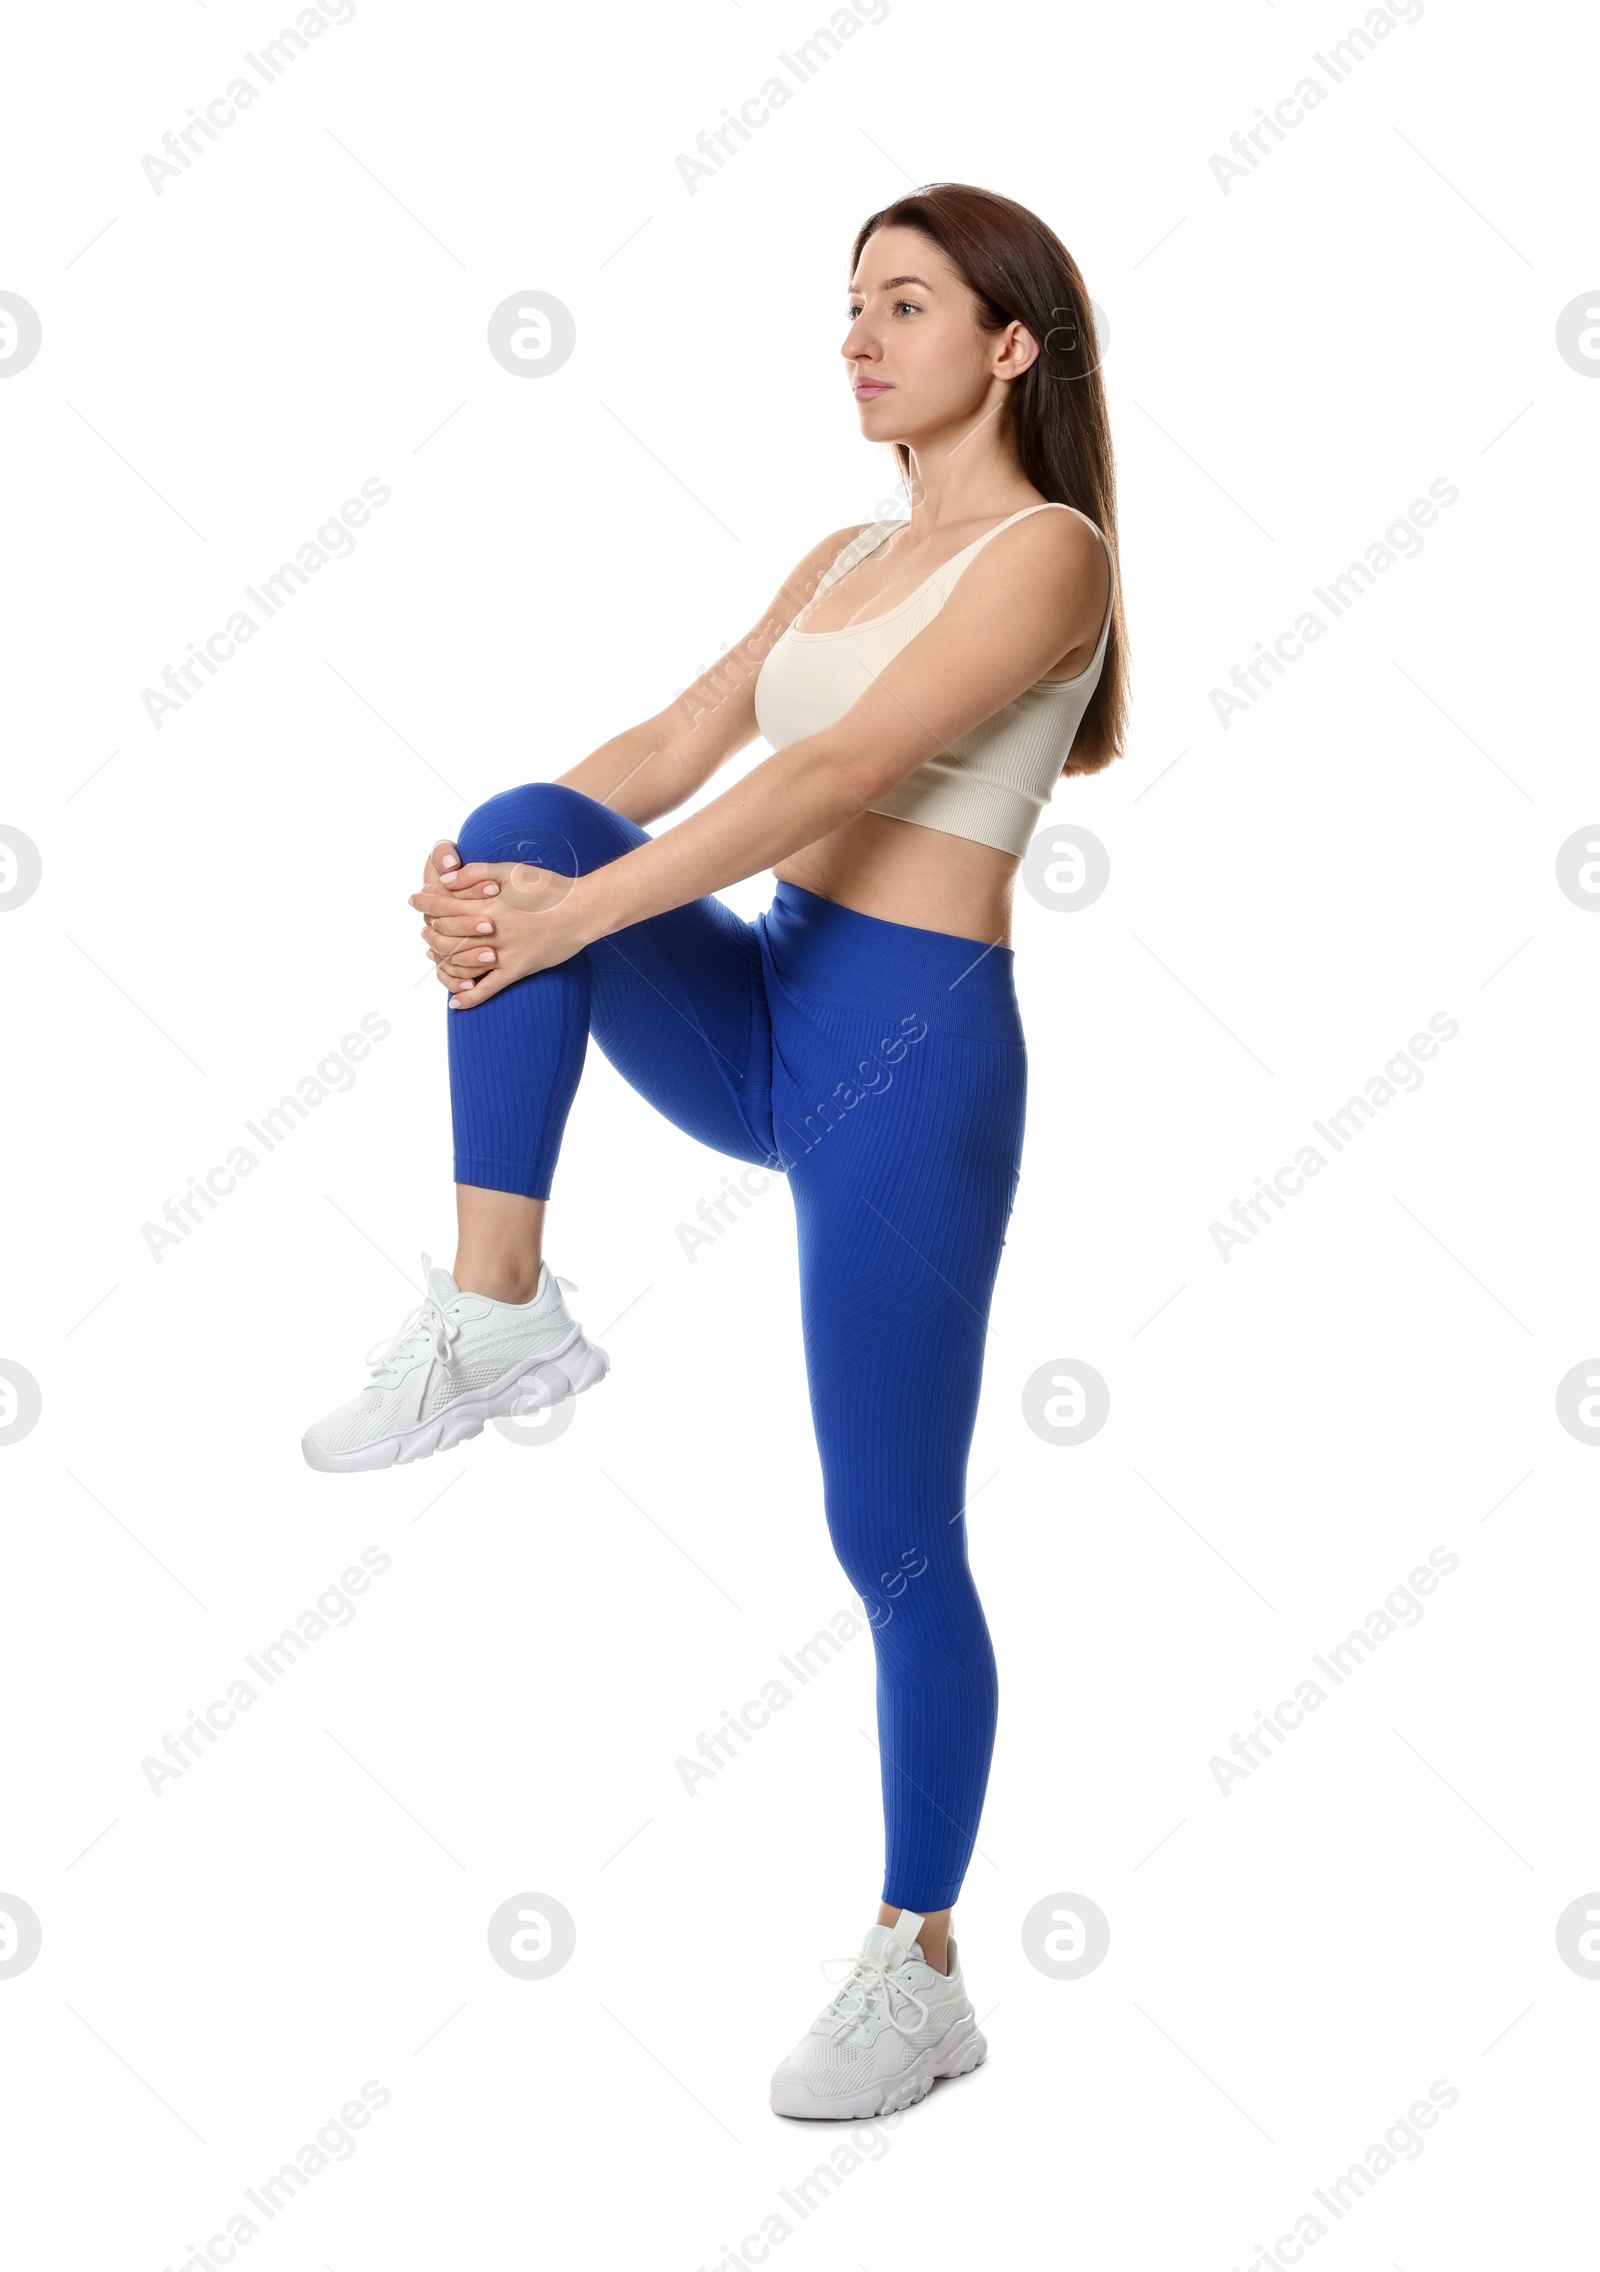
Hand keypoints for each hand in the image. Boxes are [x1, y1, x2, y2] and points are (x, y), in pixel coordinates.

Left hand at [411, 859, 597, 1008]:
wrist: (583, 910)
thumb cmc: (549, 887)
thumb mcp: (512, 871)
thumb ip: (475, 873)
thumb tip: (444, 880)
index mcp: (487, 903)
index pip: (444, 904)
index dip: (425, 901)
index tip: (414, 899)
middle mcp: (490, 930)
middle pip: (446, 936)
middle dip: (429, 931)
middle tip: (423, 928)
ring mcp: (503, 953)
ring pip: (461, 963)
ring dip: (442, 963)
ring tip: (433, 958)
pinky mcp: (517, 969)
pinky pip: (488, 988)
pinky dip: (470, 997)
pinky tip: (455, 1003)